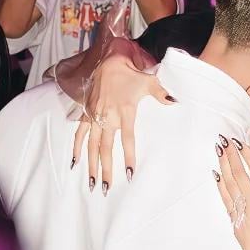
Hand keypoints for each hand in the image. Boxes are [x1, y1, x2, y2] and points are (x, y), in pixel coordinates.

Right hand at [72, 41, 172, 192]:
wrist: (109, 60)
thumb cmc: (131, 73)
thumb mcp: (149, 81)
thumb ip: (161, 92)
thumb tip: (175, 100)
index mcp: (124, 111)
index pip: (127, 139)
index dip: (129, 156)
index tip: (130, 174)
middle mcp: (107, 116)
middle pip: (106, 148)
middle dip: (105, 170)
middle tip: (106, 188)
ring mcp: (95, 116)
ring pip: (91, 145)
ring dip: (90, 165)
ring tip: (91, 183)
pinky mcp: (86, 113)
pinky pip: (79, 134)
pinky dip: (76, 148)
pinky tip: (74, 163)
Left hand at [215, 140, 249, 249]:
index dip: (248, 155)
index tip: (240, 142)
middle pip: (240, 174)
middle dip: (231, 155)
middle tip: (224, 140)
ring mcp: (244, 213)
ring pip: (230, 185)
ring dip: (224, 166)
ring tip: (218, 152)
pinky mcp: (236, 224)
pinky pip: (226, 201)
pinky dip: (221, 187)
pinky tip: (217, 176)